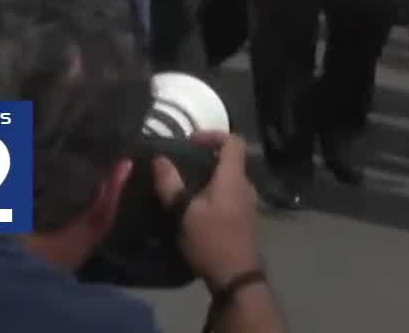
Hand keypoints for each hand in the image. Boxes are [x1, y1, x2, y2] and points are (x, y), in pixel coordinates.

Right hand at [153, 131, 264, 288]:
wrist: (236, 275)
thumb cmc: (211, 240)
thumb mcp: (184, 213)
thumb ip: (172, 184)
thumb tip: (160, 159)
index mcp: (234, 178)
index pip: (233, 141)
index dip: (212, 134)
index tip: (189, 142)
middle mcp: (246, 185)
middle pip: (230, 160)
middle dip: (205, 157)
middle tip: (179, 164)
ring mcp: (248, 202)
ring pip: (228, 179)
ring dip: (207, 177)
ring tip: (182, 186)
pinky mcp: (244, 217)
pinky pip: (229, 193)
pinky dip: (213, 192)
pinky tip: (194, 206)